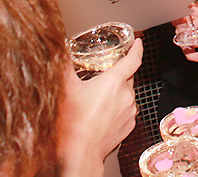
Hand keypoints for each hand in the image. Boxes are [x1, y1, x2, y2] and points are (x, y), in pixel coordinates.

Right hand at [58, 39, 142, 176]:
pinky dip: (117, 108)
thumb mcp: (65, 89)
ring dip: (116, 93)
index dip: (136, 49)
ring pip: (126, 94)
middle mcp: (127, 96)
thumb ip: (63, 66)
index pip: (133, 59)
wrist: (80, 155)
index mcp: (114, 82)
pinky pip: (126, 110)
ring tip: (97, 98)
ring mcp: (129, 112)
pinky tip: (101, 113)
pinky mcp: (128, 126)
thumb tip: (59, 49)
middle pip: (127, 77)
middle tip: (102, 75)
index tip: (138, 43)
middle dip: (118, 74)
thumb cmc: (72, 125)